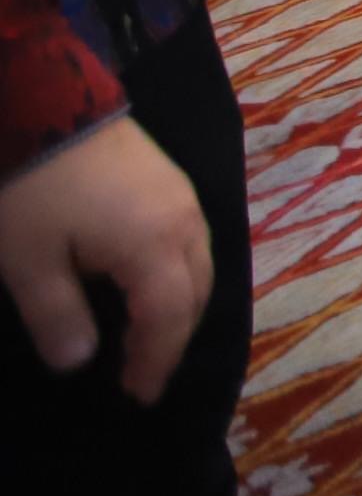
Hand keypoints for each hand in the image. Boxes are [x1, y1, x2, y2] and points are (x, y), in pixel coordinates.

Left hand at [0, 116, 211, 404]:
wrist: (44, 99)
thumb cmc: (34, 188)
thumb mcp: (29, 261)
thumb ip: (58, 316)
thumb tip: (79, 360)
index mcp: (156, 246)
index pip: (168, 319)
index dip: (154, 361)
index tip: (136, 396)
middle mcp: (184, 221)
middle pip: (196, 291)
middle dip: (173, 336)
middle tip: (144, 373)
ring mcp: (181, 194)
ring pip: (199, 263)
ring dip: (179, 304)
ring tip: (148, 333)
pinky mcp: (167, 177)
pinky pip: (190, 239)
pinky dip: (177, 272)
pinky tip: (148, 281)